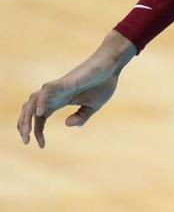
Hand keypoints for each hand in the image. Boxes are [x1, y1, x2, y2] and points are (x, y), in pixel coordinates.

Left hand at [17, 31, 134, 147]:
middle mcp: (55, 95)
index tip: (41, 145)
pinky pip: (46, 91)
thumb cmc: (103, 82)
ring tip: (26, 131)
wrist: (112, 66)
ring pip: (32, 101)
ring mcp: (58, 88)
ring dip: (26, 116)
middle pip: (30, 110)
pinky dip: (40, 102)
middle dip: (24, 126)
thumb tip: (66, 124)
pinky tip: (40, 113)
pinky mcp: (64, 82)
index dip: (37, 132)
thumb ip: (81, 116)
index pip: (40, 118)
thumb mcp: (94, 106)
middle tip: (25, 141)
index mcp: (60, 101)